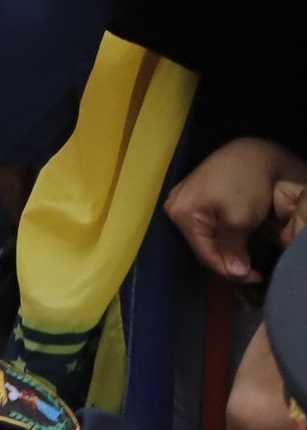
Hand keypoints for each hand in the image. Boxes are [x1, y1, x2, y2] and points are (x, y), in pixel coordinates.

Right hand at [165, 137, 306, 279]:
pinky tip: (237, 238)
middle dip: (227, 260)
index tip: (255, 278)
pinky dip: (222, 234)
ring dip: (225, 248)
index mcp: (180, 213)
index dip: (229, 271)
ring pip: (204, 236)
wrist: (252, 152)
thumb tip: (235, 274)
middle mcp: (174, 207)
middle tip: (253, 270)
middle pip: (201, 246)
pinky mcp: (194, 195)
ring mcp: (183, 200)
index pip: (203, 255)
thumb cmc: (243, 183)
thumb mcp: (240, 220)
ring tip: (247, 256)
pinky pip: (205, 224)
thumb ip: (233, 249)